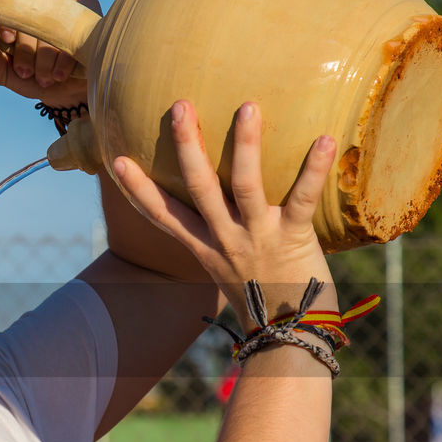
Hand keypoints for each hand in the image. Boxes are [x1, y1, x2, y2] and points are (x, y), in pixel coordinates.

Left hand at [0, 0, 97, 109]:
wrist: (68, 87)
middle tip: (26, 73)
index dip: (2, 19)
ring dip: (45, 52)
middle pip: (26, 6)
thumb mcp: (4, 73)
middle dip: (25, 47)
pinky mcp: (86, 1)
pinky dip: (64, 52)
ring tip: (44, 77)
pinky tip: (60, 72)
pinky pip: (73, 22)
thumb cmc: (31, 75)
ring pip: (50, 15)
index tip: (7, 43)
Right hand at [111, 100, 337, 329]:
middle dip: (188, 146)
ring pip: (246, 186)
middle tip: (180, 106)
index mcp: (206, 247)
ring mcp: (258, 238)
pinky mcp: (293, 239)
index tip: (117, 159)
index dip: (138, 189)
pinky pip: (302, 199)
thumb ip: (224, 236)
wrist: (291, 334)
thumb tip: (229, 202)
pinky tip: (324, 139)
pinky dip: (314, 169)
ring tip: (248, 107)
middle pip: (199, 188)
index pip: (163, 215)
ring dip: (246, 145)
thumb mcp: (231, 268)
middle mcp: (226, 239)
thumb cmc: (265, 295)